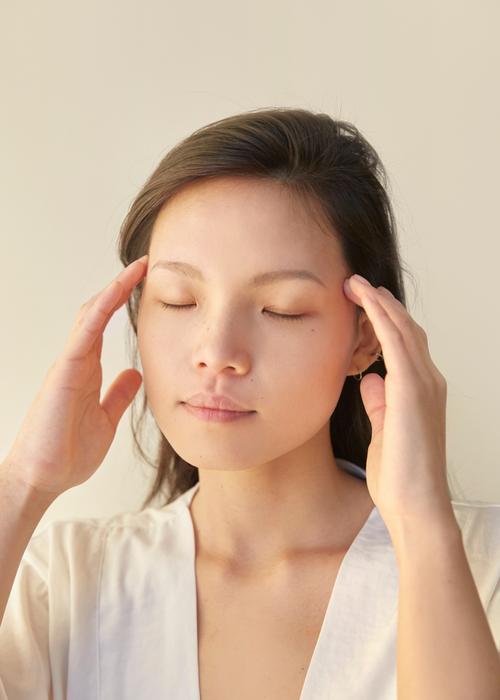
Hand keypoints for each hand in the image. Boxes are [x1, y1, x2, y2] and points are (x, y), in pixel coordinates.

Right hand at [2, 256, 148, 498]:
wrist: (44, 478)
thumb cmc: (69, 453)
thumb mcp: (106, 419)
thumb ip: (118, 394)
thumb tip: (135, 374)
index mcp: (88, 370)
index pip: (107, 326)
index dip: (124, 301)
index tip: (147, 282)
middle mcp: (78, 361)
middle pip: (99, 312)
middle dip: (121, 286)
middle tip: (146, 263)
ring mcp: (69, 363)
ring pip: (91, 314)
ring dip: (114, 289)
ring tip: (137, 267)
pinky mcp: (64, 372)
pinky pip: (84, 333)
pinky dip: (101, 310)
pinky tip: (116, 291)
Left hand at [344, 274, 453, 529]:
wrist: (416, 506)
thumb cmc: (399, 476)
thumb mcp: (384, 431)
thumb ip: (379, 403)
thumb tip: (370, 379)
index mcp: (420, 393)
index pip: (403, 346)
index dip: (384, 322)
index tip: (362, 304)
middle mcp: (428, 382)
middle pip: (405, 331)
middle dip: (381, 305)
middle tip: (356, 284)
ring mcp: (424, 384)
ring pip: (402, 329)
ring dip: (378, 303)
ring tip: (356, 283)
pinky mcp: (412, 390)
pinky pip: (396, 342)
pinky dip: (380, 317)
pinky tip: (365, 301)